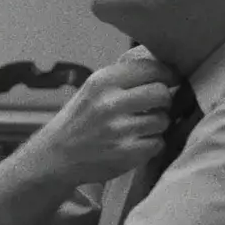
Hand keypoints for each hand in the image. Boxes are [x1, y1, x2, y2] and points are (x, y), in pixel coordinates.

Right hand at [22, 50, 177, 187]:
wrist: (54, 157)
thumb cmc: (78, 121)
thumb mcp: (92, 89)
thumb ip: (123, 78)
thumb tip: (165, 69)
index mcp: (101, 82)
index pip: (150, 68)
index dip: (166, 74)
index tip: (169, 80)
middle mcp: (109, 103)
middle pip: (161, 92)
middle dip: (163, 99)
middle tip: (155, 105)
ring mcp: (118, 130)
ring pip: (163, 119)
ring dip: (157, 123)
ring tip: (141, 126)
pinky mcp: (126, 154)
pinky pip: (158, 143)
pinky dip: (151, 143)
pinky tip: (136, 142)